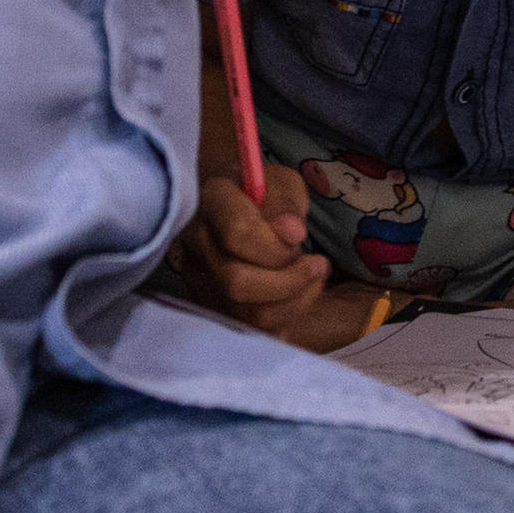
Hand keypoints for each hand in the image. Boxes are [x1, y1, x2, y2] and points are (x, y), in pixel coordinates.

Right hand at [173, 164, 354, 342]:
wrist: (231, 204)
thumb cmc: (260, 191)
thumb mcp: (280, 182)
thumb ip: (284, 202)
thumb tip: (291, 234)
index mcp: (210, 201)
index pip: (237, 235)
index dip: (277, 246)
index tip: (300, 237)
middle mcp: (196, 244)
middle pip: (238, 283)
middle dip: (290, 280)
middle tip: (317, 264)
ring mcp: (200, 281)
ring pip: (249, 314)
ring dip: (295, 300)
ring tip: (313, 277)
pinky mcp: (214, 307)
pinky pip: (256, 331)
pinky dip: (287, 317)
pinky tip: (298, 294)